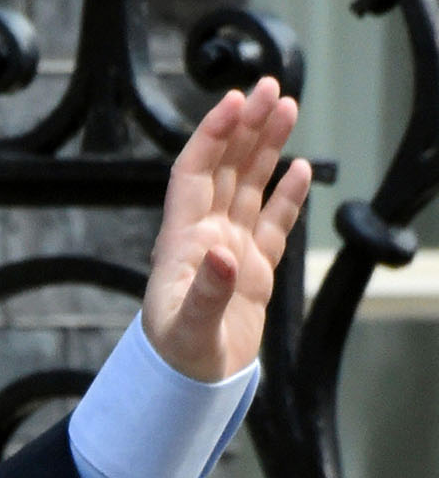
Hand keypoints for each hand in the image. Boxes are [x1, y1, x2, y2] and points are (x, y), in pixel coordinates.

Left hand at [143, 76, 312, 382]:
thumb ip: (207, 293)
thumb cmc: (177, 359)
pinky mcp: (252, 271)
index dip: (211, 136)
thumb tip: (224, 254)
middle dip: (245, 127)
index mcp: (182, 243)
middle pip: (224, 169)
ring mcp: (229, 251)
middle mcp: (204, 238)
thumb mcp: (188, 328)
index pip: (193, 174)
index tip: (234, 101)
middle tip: (271, 87)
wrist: (186, 390)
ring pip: (249, 187)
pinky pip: (271, 223)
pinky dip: (285, 195)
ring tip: (287, 108)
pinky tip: (299, 169)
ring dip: (266, 149)